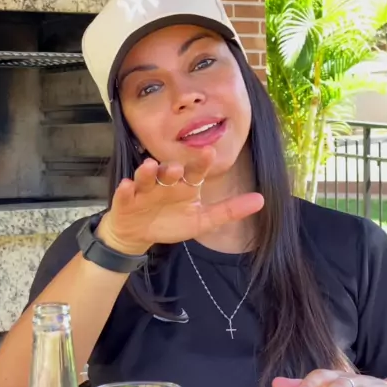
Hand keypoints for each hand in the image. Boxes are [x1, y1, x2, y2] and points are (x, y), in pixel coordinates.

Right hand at [98, 147, 264, 254]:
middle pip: (169, 172)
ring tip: (150, 167)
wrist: (138, 234)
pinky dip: (124, 190)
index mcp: (185, 185)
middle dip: (172, 168)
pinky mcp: (126, 201)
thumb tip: (262, 200)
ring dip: (147, 172)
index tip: (209, 152)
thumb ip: (230, 210)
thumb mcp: (203, 220)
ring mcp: (144, 190)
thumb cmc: (171, 222)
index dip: (201, 162)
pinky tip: (125, 185)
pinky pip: (124, 194)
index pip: (195, 171)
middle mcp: (165, 183)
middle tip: (177, 166)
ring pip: (146, 178)